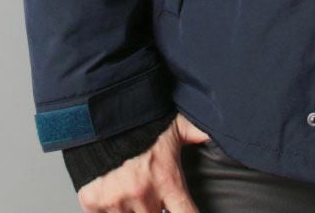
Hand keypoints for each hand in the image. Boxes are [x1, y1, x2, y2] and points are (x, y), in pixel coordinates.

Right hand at [77, 111, 211, 212]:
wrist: (97, 111)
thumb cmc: (139, 118)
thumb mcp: (174, 126)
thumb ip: (196, 134)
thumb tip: (221, 133)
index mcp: (167, 180)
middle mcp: (143, 195)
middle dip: (156, 209)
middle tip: (152, 193)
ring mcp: (116, 202)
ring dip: (133, 209)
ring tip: (132, 191)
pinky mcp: (93, 203)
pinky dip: (109, 209)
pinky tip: (113, 195)